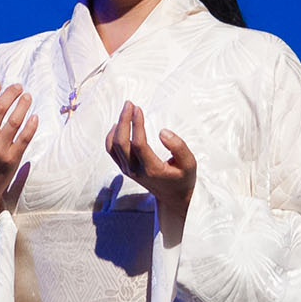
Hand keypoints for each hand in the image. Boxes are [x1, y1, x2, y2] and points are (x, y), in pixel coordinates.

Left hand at [106, 101, 194, 233]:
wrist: (172, 197)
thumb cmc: (183, 178)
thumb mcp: (189, 164)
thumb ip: (179, 147)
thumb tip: (163, 131)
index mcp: (152, 169)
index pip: (138, 144)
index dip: (136, 124)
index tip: (138, 109)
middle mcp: (135, 170)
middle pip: (120, 143)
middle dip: (124, 120)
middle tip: (130, 104)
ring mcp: (128, 170)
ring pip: (113, 146)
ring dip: (117, 126)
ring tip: (125, 110)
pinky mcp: (124, 169)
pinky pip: (111, 151)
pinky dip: (111, 136)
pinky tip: (118, 125)